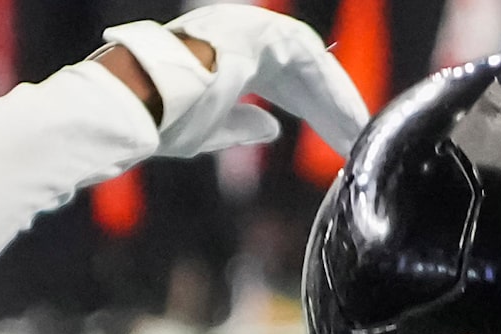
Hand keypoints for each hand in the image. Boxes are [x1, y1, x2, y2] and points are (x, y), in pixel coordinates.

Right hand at [101, 7, 367, 159]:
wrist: (139, 99)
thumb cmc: (161, 119)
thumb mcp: (210, 129)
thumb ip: (242, 126)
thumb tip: (272, 128)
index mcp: (223, 59)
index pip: (280, 83)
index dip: (311, 110)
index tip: (336, 138)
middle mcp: (237, 39)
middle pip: (300, 74)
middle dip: (330, 108)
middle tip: (357, 138)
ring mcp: (248, 29)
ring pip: (309, 63)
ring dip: (337, 98)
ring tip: (360, 130)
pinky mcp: (258, 30)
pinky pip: (310, 57)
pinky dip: (332, 86)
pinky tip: (351, 115)